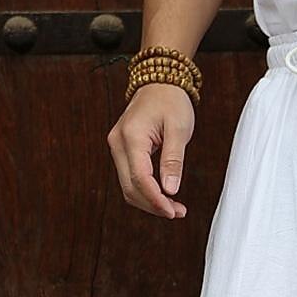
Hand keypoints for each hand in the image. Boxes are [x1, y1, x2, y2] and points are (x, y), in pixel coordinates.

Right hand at [107, 83, 193, 218]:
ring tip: (174, 208)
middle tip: (177, 213)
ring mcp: (118, 147)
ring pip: (128, 187)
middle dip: (153, 205)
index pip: (139, 178)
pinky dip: (146, 192)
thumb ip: (173, 160)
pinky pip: (130, 179)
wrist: (160, 83)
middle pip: (130, 187)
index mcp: (131, 136)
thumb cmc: (171, 101)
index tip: (172, 212)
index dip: (155, 200)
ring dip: (150, 202)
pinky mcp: (123, 151)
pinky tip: (164, 197)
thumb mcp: (179, 130)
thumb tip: (171, 189)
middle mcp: (118, 143)